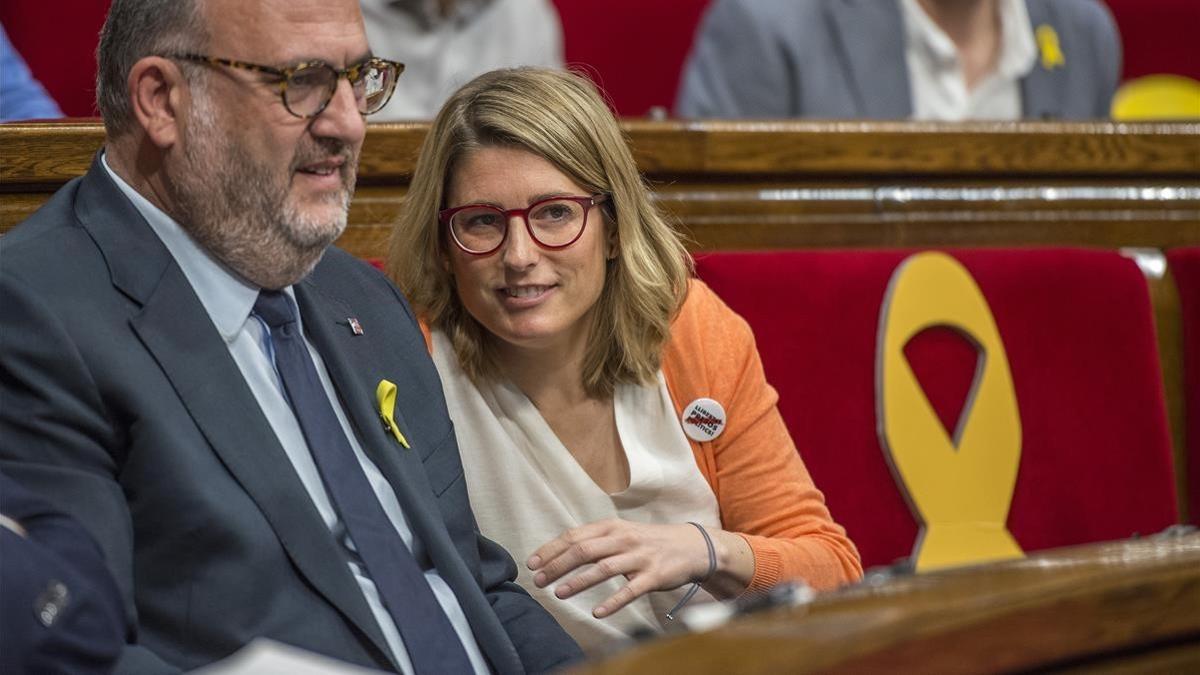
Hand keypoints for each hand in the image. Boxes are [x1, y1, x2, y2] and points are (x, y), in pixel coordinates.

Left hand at [526, 519, 712, 617]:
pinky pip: (630, 590)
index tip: (532, 563)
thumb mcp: (622, 533)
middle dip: (558, 565)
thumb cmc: (649, 542)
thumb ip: (595, 540)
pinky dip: (613, 602)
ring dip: (579, 582)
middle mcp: (623, 539)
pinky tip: (597, 613)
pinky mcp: (654, 576)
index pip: (575, 536)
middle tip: (539, 581)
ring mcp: (639, 557)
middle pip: (584, 550)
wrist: (691, 546)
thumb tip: (560, 551)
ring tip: (559, 593)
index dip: (551, 549)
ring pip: (603, 568)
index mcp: (612, 527)